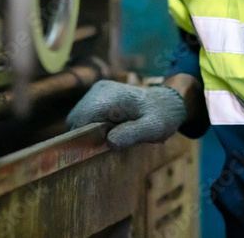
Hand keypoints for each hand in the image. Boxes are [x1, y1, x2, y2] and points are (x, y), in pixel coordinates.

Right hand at [66, 80, 186, 148]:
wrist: (167, 102)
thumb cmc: (162, 116)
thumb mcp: (153, 129)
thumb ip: (132, 134)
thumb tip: (109, 142)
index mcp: (110, 97)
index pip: (80, 119)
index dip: (82, 138)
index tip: (95, 152)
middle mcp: (98, 90)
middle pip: (75, 119)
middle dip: (85, 136)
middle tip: (105, 147)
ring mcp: (97, 91)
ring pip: (78, 117)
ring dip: (88, 131)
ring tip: (110, 137)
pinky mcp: (97, 95)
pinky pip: (85, 114)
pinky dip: (91, 126)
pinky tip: (108, 131)